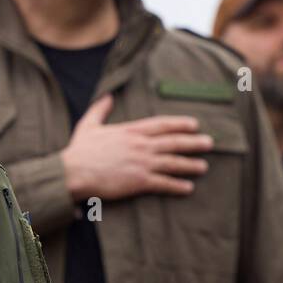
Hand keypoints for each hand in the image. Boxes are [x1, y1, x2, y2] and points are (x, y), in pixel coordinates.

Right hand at [61, 94, 213, 200]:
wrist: (73, 172)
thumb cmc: (79, 150)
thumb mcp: (89, 125)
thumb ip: (100, 109)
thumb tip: (107, 95)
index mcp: (130, 131)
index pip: (162, 125)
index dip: (180, 124)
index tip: (194, 124)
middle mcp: (140, 145)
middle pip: (174, 142)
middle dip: (193, 143)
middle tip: (209, 144)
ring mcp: (142, 163)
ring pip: (173, 163)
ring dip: (191, 164)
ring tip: (204, 166)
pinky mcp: (139, 181)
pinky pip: (164, 183)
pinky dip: (178, 185)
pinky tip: (188, 187)